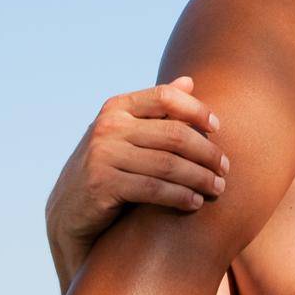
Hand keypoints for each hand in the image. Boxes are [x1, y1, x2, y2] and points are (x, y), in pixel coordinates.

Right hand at [45, 78, 229, 275]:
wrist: (69, 213)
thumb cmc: (109, 168)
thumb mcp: (127, 134)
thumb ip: (156, 110)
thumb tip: (189, 81)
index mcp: (117, 107)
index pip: (165, 97)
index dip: (196, 110)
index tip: (218, 128)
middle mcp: (108, 126)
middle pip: (173, 134)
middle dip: (206, 152)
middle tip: (225, 168)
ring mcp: (102, 155)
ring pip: (168, 163)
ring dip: (199, 177)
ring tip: (218, 187)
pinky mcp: (102, 185)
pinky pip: (154, 189)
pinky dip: (180, 196)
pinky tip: (195, 203)